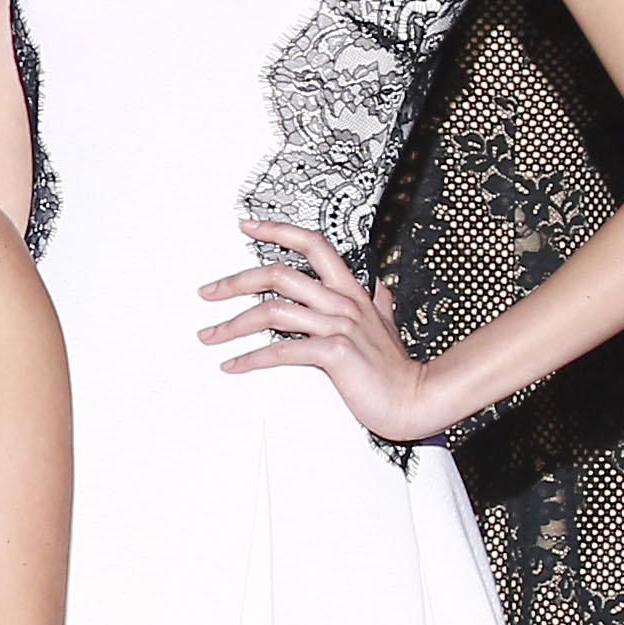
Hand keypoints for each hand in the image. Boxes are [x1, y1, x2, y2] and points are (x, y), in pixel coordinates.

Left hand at [199, 219, 446, 441]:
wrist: (415, 398)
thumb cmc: (396, 367)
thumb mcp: (387, 324)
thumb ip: (376, 303)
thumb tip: (376, 288)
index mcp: (350, 291)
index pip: (313, 244)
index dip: (278, 231)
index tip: (247, 226)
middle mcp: (342, 302)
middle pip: (280, 274)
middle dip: (236, 281)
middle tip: (208, 291)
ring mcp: (338, 325)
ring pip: (273, 312)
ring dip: (233, 324)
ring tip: (210, 335)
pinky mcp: (335, 353)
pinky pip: (282, 351)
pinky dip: (251, 358)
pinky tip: (233, 364)